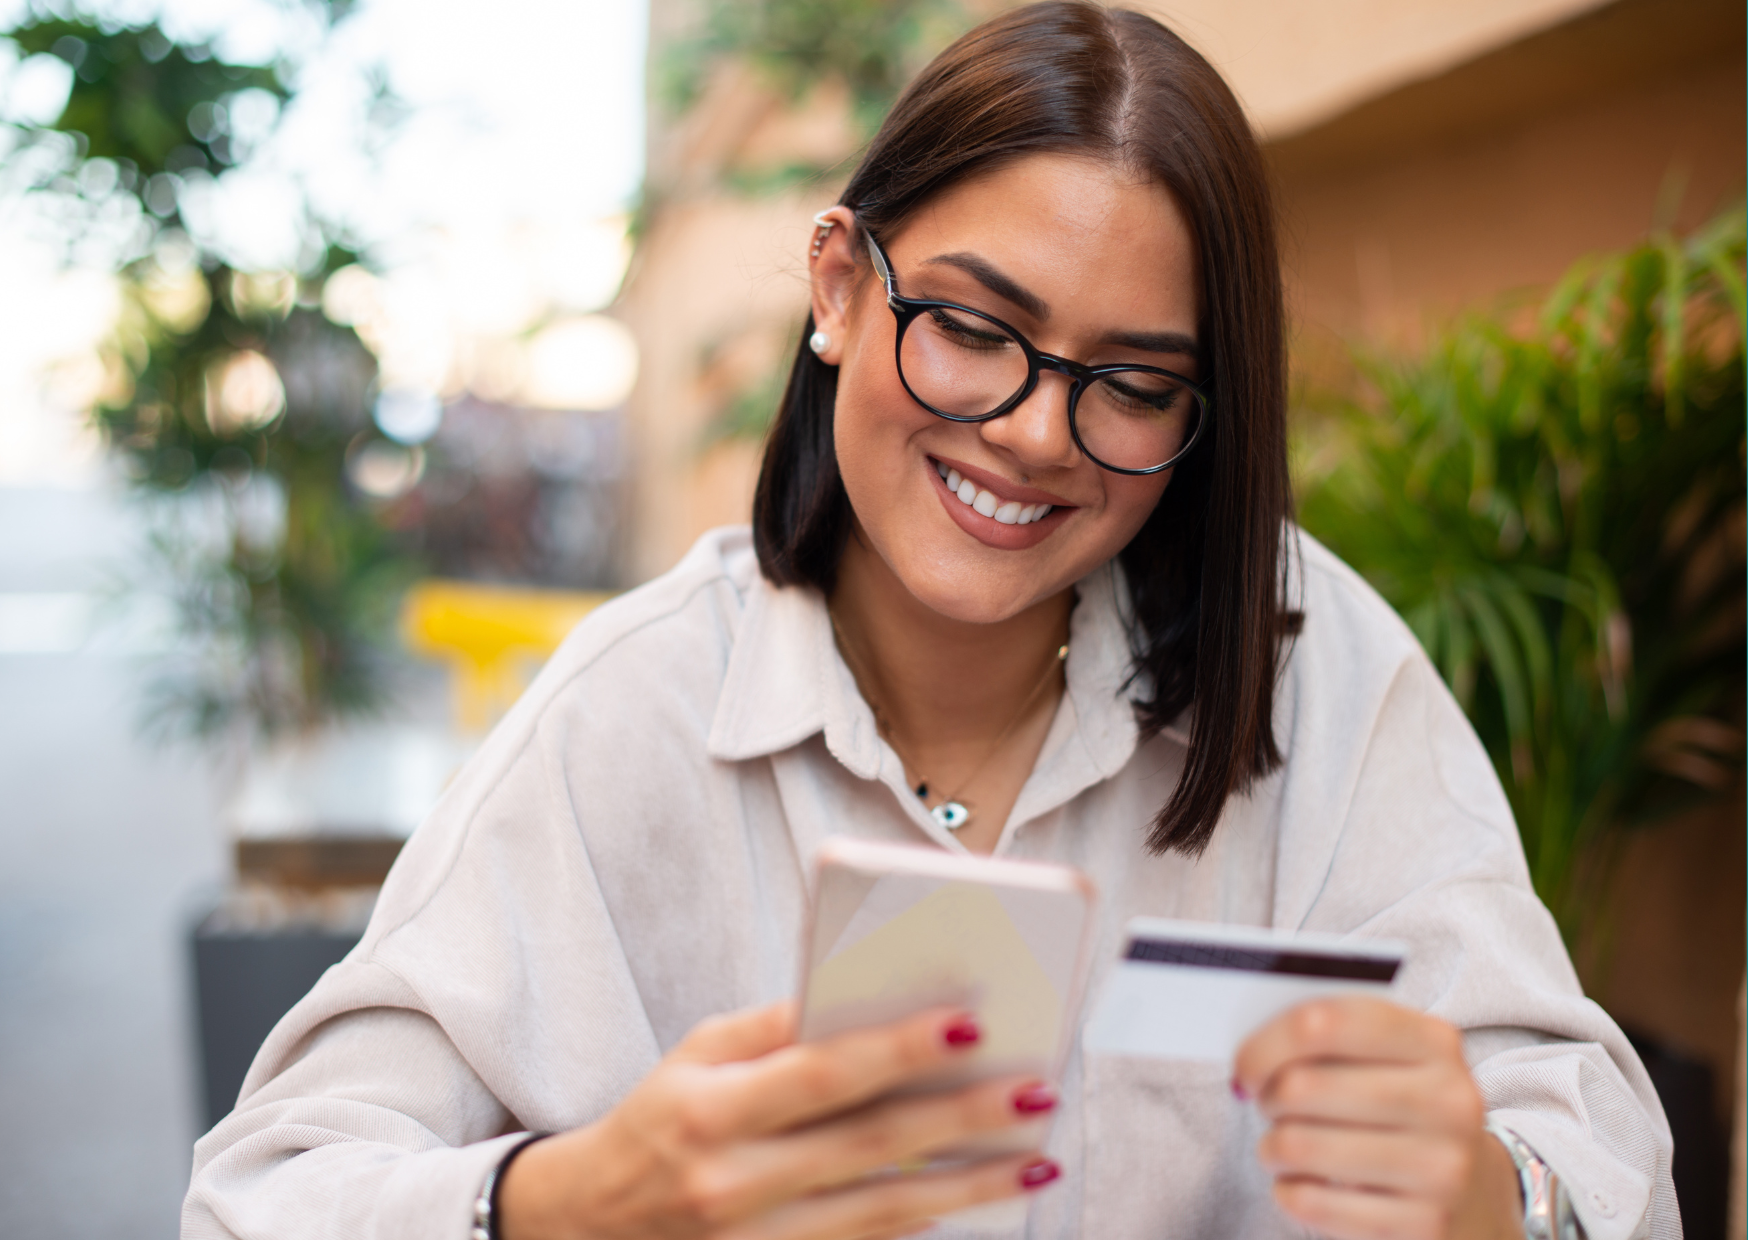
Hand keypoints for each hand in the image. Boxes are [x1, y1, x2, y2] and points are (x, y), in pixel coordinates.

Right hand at [499, 1001, 1060, 1239]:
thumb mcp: (697, 1054)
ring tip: (1038, 1155)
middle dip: (960, 1116)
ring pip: (884, 1212)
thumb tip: (861, 986)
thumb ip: (774, 1025)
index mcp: (708, 1109)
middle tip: (1035, 1088)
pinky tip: (982, 1197)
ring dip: (969, 1185)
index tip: (971, 1019)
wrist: (590, 1225)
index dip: (897, 1047)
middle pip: (867, 1145)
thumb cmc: (661, 1116)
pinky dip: (929, 1222)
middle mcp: (731, 1181)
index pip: (820, 1073)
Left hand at [1233, 997, 1522, 1239]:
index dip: (1266, 1043)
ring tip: (1281, 1144)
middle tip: (1267, 1103)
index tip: (1244, 1064)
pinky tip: (1302, 1183)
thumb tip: (1249, 1052)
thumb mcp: (1386, 1058)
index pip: (1324, 1022)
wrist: (1471, 1191)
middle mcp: (1448, 1102)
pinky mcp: (1422, 1224)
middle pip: (1304, 1086)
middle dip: (1267, 1096)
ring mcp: (1441, 1168)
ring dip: (1272, 1146)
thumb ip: (1328, 1037)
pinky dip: (1289, 1190)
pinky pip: (1312, 1202)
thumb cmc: (1400, 1107)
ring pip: (1300, 1145)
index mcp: (1434, 1042)